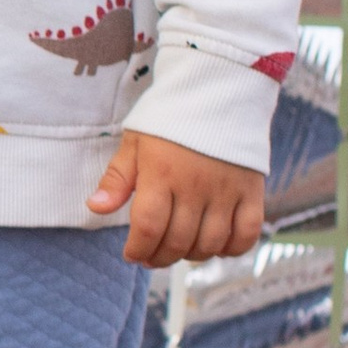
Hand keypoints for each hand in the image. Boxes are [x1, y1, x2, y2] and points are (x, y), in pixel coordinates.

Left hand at [87, 132, 262, 269]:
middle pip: (178, 241)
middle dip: (160, 257)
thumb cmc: (170, 118)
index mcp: (162, 174)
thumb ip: (117, 179)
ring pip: (210, 243)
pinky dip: (232, 249)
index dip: (138, 249)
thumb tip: (95, 208)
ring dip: (192, 256)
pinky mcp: (252, 192)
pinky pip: (247, 234)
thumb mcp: (135, 142)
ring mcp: (227, 191)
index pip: (148, 227)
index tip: (131, 254)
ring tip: (179, 250)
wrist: (218, 91)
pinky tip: (216, 245)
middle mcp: (196, 186)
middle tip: (151, 256)